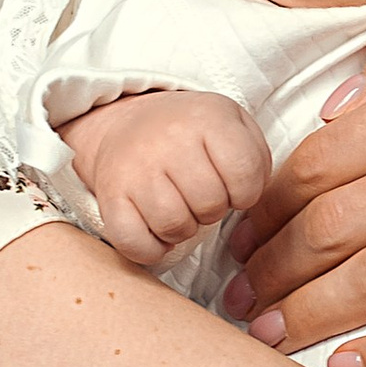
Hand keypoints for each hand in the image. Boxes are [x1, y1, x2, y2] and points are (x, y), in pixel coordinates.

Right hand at [59, 89, 270, 271]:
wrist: (128, 124)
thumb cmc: (191, 133)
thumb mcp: (232, 123)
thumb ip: (255, 156)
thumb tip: (252, 194)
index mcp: (207, 118)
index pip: (245, 173)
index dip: (246, 192)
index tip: (233, 187)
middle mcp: (168, 139)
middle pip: (210, 204)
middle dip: (213, 210)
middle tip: (201, 196)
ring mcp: (135, 168)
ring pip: (174, 226)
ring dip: (183, 229)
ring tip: (180, 209)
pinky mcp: (109, 195)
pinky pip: (134, 242)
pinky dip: (150, 249)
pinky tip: (157, 232)